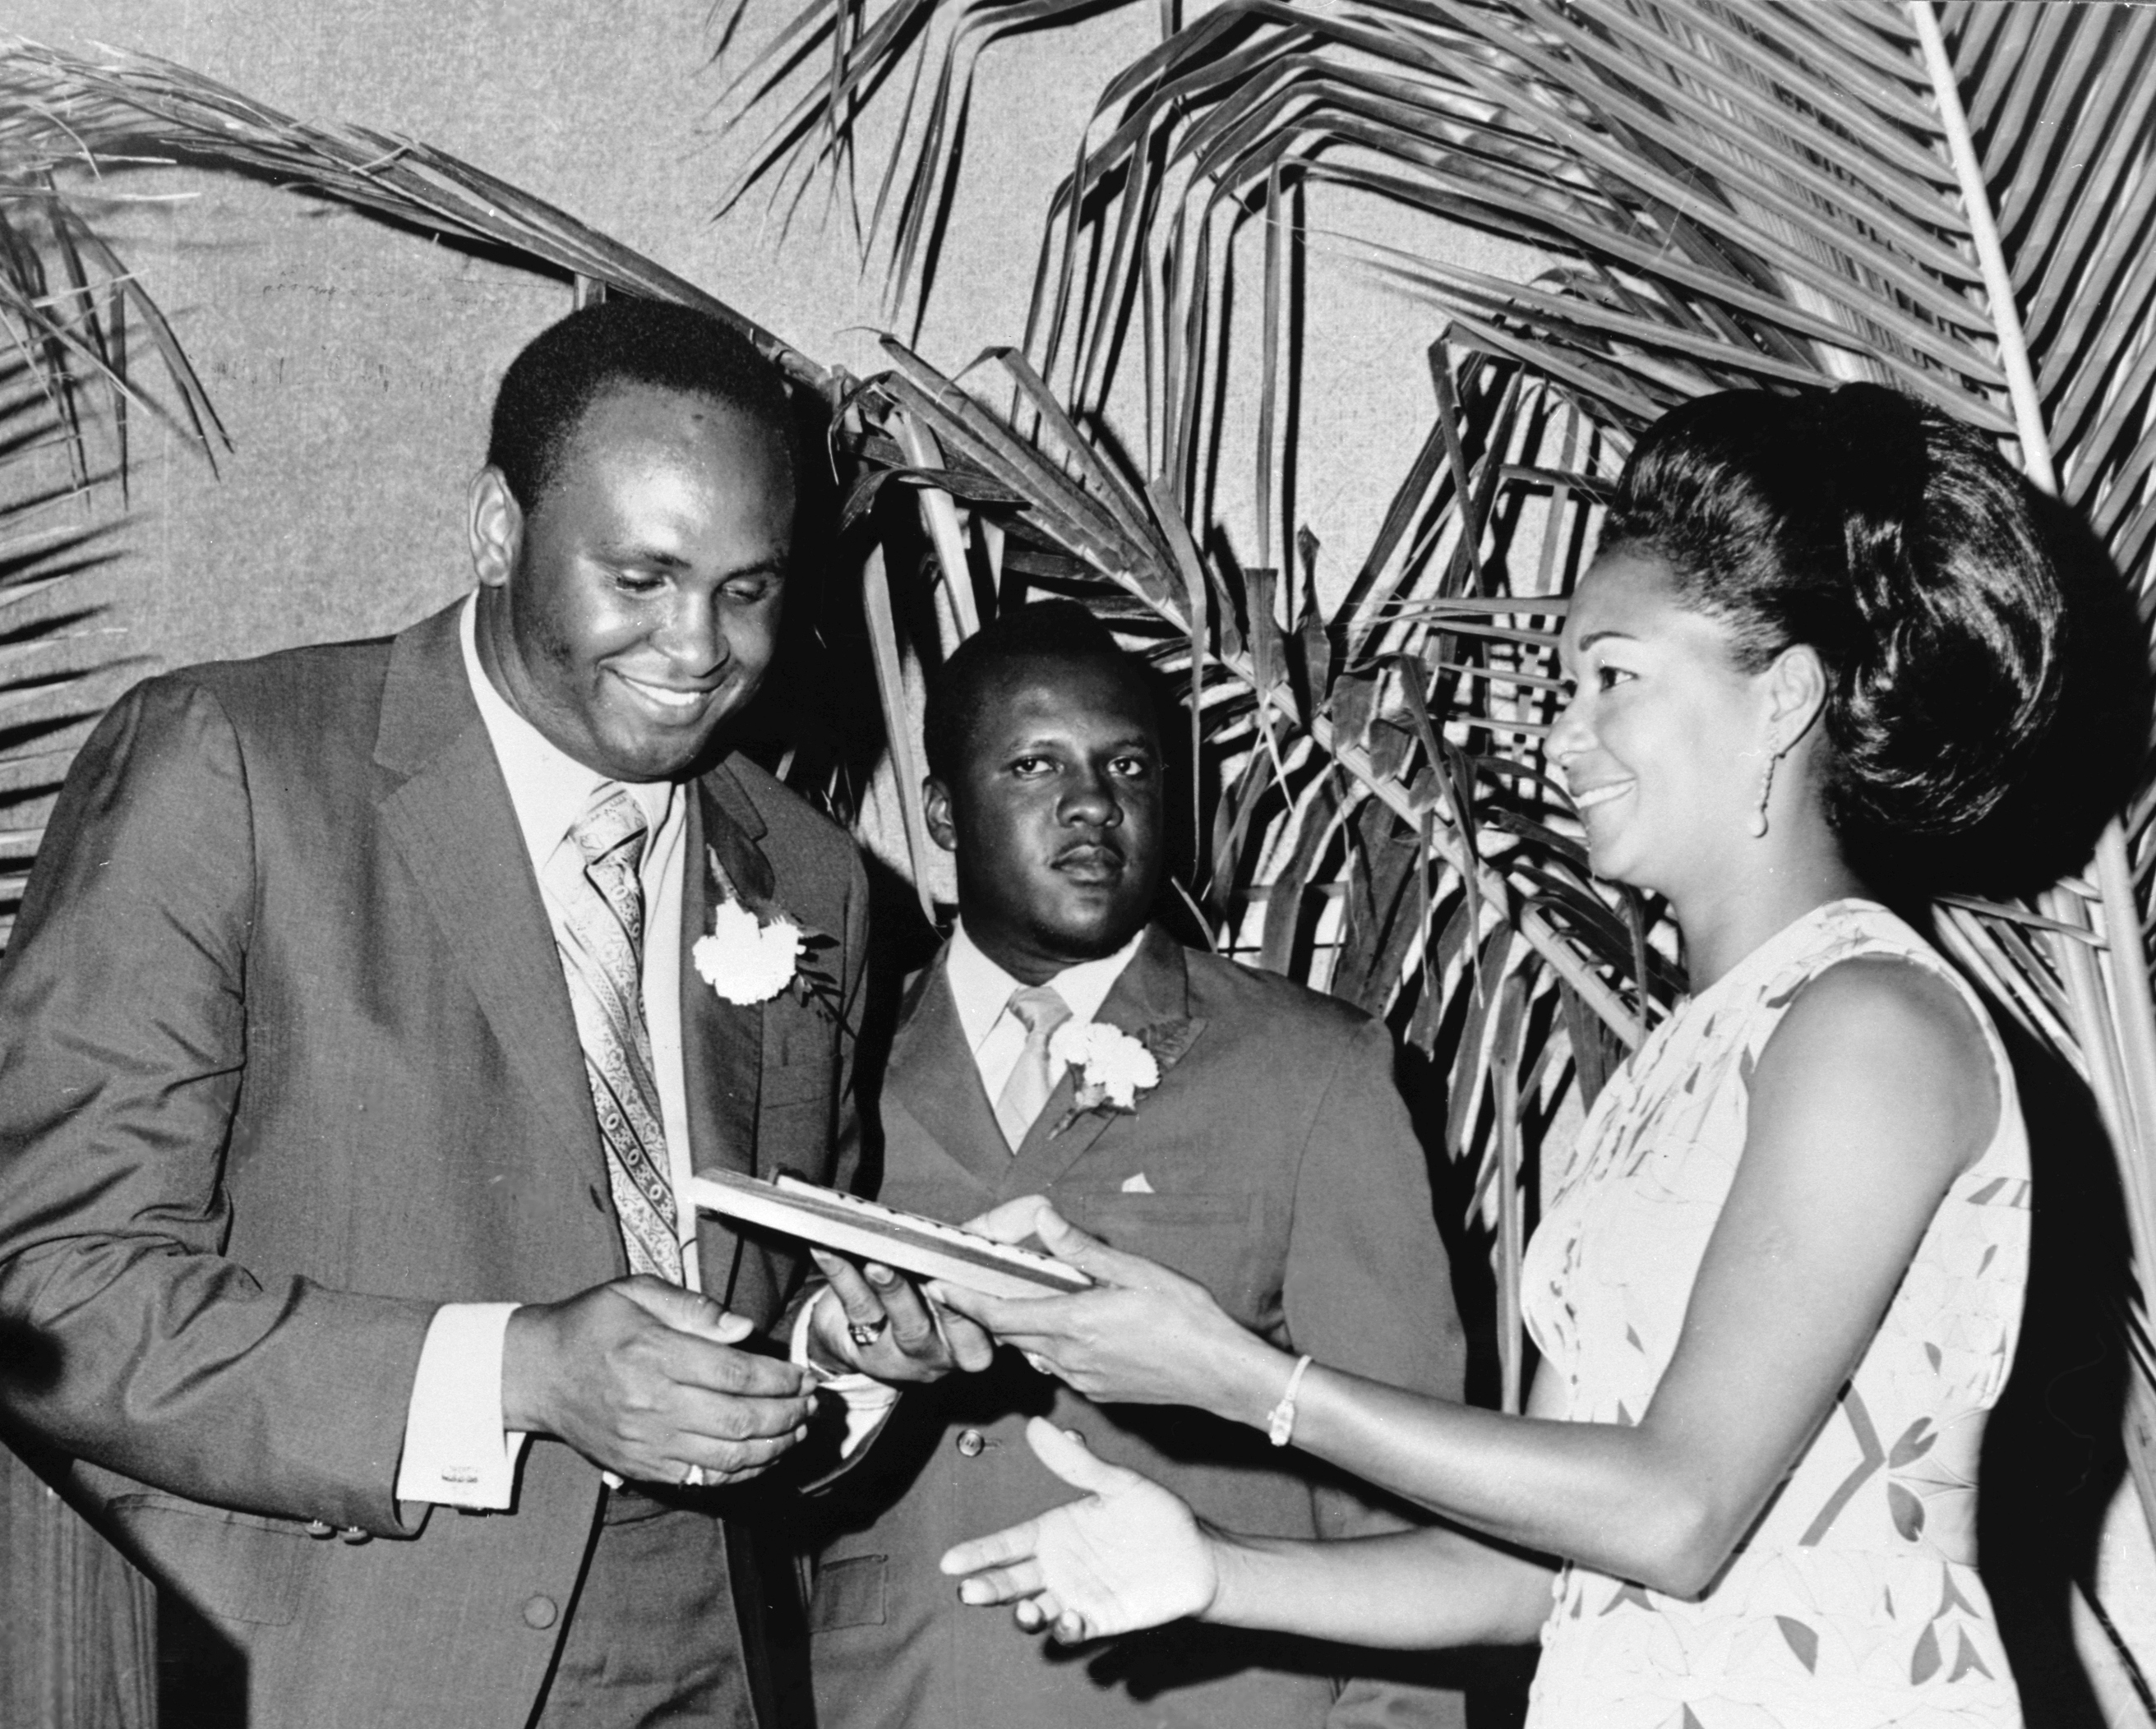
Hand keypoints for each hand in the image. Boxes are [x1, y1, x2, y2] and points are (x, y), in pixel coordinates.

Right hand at [502, 1277, 816, 1485]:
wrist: (538, 1373)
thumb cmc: (591, 1325)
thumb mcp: (636, 1292)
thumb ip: (694, 1308)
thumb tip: (744, 1329)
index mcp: (655, 1354)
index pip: (736, 1374)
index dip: (781, 1379)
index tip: (803, 1375)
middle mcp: (652, 1404)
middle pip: (739, 1420)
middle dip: (788, 1414)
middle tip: (811, 1404)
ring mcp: (647, 1443)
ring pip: (727, 1457)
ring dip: (774, 1447)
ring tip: (798, 1431)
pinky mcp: (642, 1468)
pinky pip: (702, 1479)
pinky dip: (740, 1472)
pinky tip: (762, 1455)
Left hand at [806, 1250, 994, 1382]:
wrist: (866, 1335)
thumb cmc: (924, 1290)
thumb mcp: (960, 1265)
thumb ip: (993, 1235)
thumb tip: (1037, 1206)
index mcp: (984, 1332)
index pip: (999, 1315)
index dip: (997, 1294)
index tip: (989, 1266)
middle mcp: (953, 1352)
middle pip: (959, 1329)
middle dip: (950, 1301)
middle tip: (936, 1273)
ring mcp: (911, 1357)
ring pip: (909, 1325)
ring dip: (895, 1291)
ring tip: (880, 1264)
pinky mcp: (869, 1351)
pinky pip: (859, 1311)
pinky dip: (843, 1276)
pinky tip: (829, 1249)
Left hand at [930, 1203, 1278, 1417]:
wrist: (1222, 1376)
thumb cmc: (1188, 1320)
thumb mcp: (1139, 1272)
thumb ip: (1085, 1251)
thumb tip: (1045, 1219)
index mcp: (1075, 1322)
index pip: (1001, 1315)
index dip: (964, 1302)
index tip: (938, 1286)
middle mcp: (1070, 1357)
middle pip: (1012, 1334)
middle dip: (990, 1311)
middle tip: (975, 1286)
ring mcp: (1083, 1380)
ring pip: (1036, 1351)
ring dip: (1026, 1328)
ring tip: (1032, 1301)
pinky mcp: (1098, 1394)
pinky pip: (1061, 1366)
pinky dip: (1055, 1345)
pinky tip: (1077, 1328)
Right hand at [940, 1417, 1216, 1641]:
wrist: (1197, 1554)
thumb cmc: (1155, 1515)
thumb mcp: (1117, 1483)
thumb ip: (1077, 1463)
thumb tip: (1037, 1425)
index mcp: (1053, 1533)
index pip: (1006, 1544)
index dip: (979, 1553)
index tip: (949, 1562)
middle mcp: (1058, 1568)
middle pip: (1011, 1581)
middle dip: (989, 1588)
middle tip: (970, 1591)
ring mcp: (1077, 1596)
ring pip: (1037, 1611)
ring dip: (1025, 1614)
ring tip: (1027, 1609)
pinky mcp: (1102, 1620)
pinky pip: (1076, 1630)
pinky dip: (1068, 1630)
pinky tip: (1070, 1620)